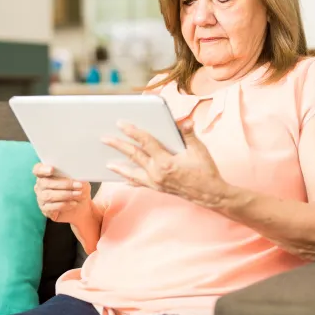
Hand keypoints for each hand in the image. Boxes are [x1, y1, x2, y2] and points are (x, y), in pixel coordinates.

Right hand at [32, 164, 90, 222]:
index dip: (43, 169)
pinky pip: (52, 207)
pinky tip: (74, 203)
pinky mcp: (45, 209)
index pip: (37, 169)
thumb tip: (76, 175)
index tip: (52, 169)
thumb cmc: (77, 187)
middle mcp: (40, 185)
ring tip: (78, 194)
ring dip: (66, 194)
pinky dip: (65, 204)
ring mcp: (41, 197)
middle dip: (64, 184)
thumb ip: (75, 175)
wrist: (80, 205)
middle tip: (78, 185)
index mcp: (45, 173)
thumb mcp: (79, 179)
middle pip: (45, 183)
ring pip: (49, 195)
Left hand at [102, 120, 230, 207]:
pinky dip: (130, 179)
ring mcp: (156, 182)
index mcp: (166, 162)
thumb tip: (183, 120)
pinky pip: (140, 183)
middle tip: (104, 138)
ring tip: (107, 162)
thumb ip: (188, 134)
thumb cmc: (205, 170)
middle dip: (118, 145)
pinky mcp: (158, 188)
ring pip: (132, 172)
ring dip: (119, 166)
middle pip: (134, 156)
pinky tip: (122, 177)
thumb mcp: (199, 150)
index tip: (121, 123)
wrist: (210, 194)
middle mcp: (157, 173)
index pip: (145, 142)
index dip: (133, 131)